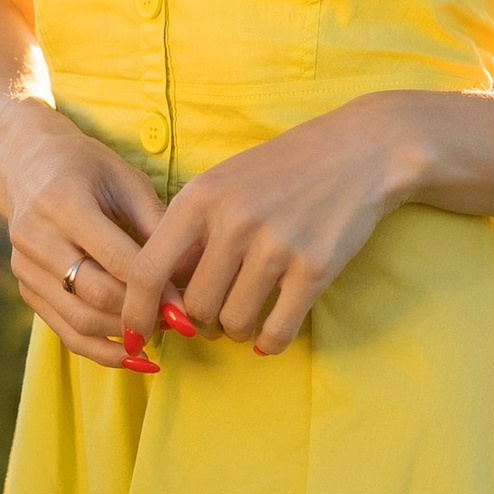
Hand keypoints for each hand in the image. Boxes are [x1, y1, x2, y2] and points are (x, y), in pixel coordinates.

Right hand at [0, 106, 168, 370]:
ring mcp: (25, 267)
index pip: (118, 260)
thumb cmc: (87, 167)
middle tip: (179, 322)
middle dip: (142, 315)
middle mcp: (36, 238)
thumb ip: (157, 224)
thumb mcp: (126, 181)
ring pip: (80, 321)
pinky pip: (65, 332)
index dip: (158, 289)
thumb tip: (197, 272)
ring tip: (161, 332)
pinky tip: (135, 357)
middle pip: (97, 295)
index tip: (190, 309)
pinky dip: (102, 351)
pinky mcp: (26, 289)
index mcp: (63, 203)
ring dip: (125, 335)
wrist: (25, 164)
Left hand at [116, 97, 420, 362]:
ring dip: (236, 329)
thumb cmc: (282, 170)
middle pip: (194, 306)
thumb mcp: (223, 183)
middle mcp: (234, 221)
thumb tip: (159, 294)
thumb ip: (189, 231)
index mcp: (200, 198)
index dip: (136, 311)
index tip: (135, 335)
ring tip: (247, 312)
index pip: (148, 270)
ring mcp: (276, 245)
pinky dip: (269, 342)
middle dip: (199, 322)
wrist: (358, 151)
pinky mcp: (315, 268)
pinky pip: (277, 331)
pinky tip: (270, 333)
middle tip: (213, 316)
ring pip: (233, 322)